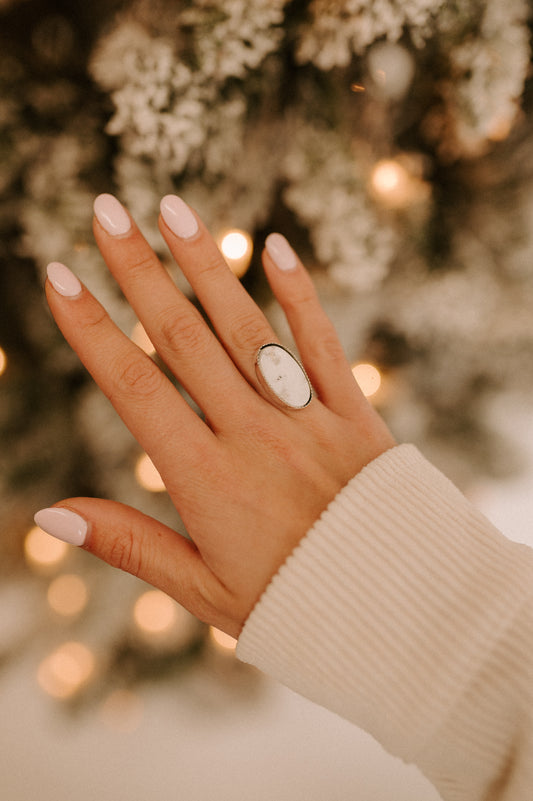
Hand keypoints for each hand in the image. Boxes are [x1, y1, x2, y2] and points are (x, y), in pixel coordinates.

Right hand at [37, 194, 394, 637]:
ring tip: (173, 209)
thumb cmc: (292, 604)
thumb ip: (126, 545)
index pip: (134, 387)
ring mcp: (306, 418)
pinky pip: (324, 344)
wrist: (396, 609)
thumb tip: (48, 514)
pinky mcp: (353, 414)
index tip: (59, 275)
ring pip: (248, 329)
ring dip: (207, 265)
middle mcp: (253, 435)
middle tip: (108, 213)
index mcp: (206, 479)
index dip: (92, 328)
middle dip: (141, 271)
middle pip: (185, 339)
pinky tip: (275, 245)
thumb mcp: (200, 588)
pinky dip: (301, 295)